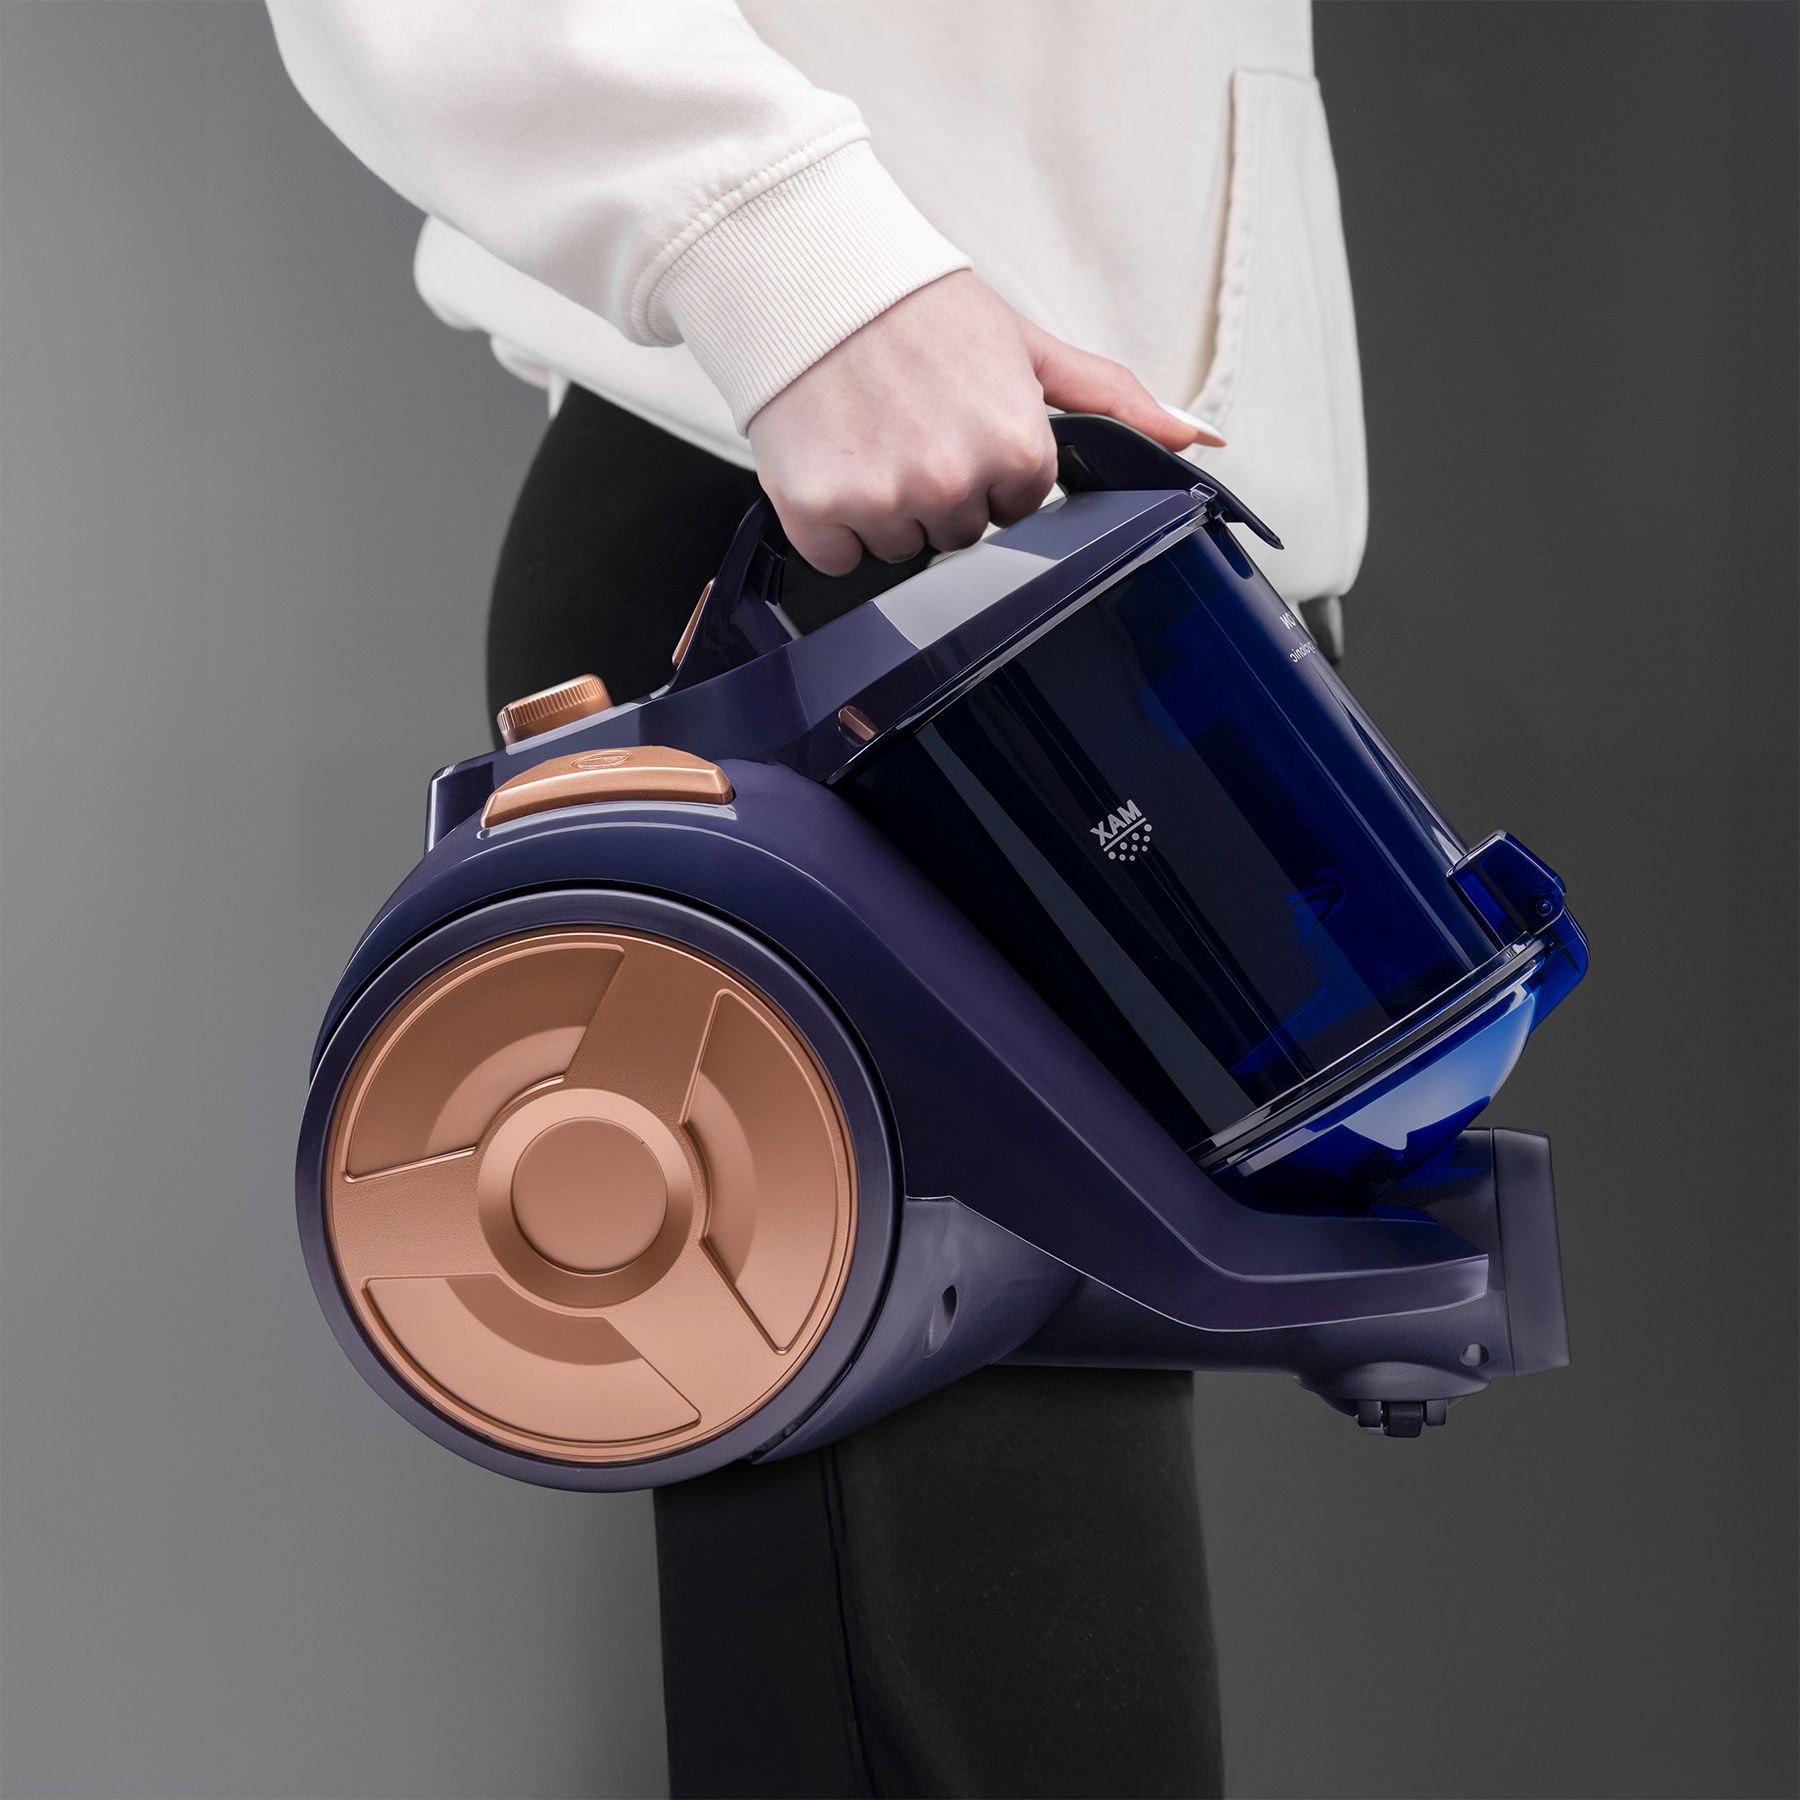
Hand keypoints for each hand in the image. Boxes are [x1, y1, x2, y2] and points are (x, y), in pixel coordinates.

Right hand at [746, 270, 1223, 575]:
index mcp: (1014, 447)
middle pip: (958, 534)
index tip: (959, 421)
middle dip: (939, 489)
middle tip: (910, 422)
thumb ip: (1111, 398)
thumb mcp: (1027, 347)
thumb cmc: (918, 308)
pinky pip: (841, 558)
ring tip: (869, 432)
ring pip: (901, 548)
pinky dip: (830, 522)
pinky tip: (831, 458)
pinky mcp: (818, 514)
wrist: (810, 276)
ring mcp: (883, 502)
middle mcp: (952, 482)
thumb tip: (1194, 437)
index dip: (988, 468)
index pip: (1017, 507)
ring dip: (884, 507)